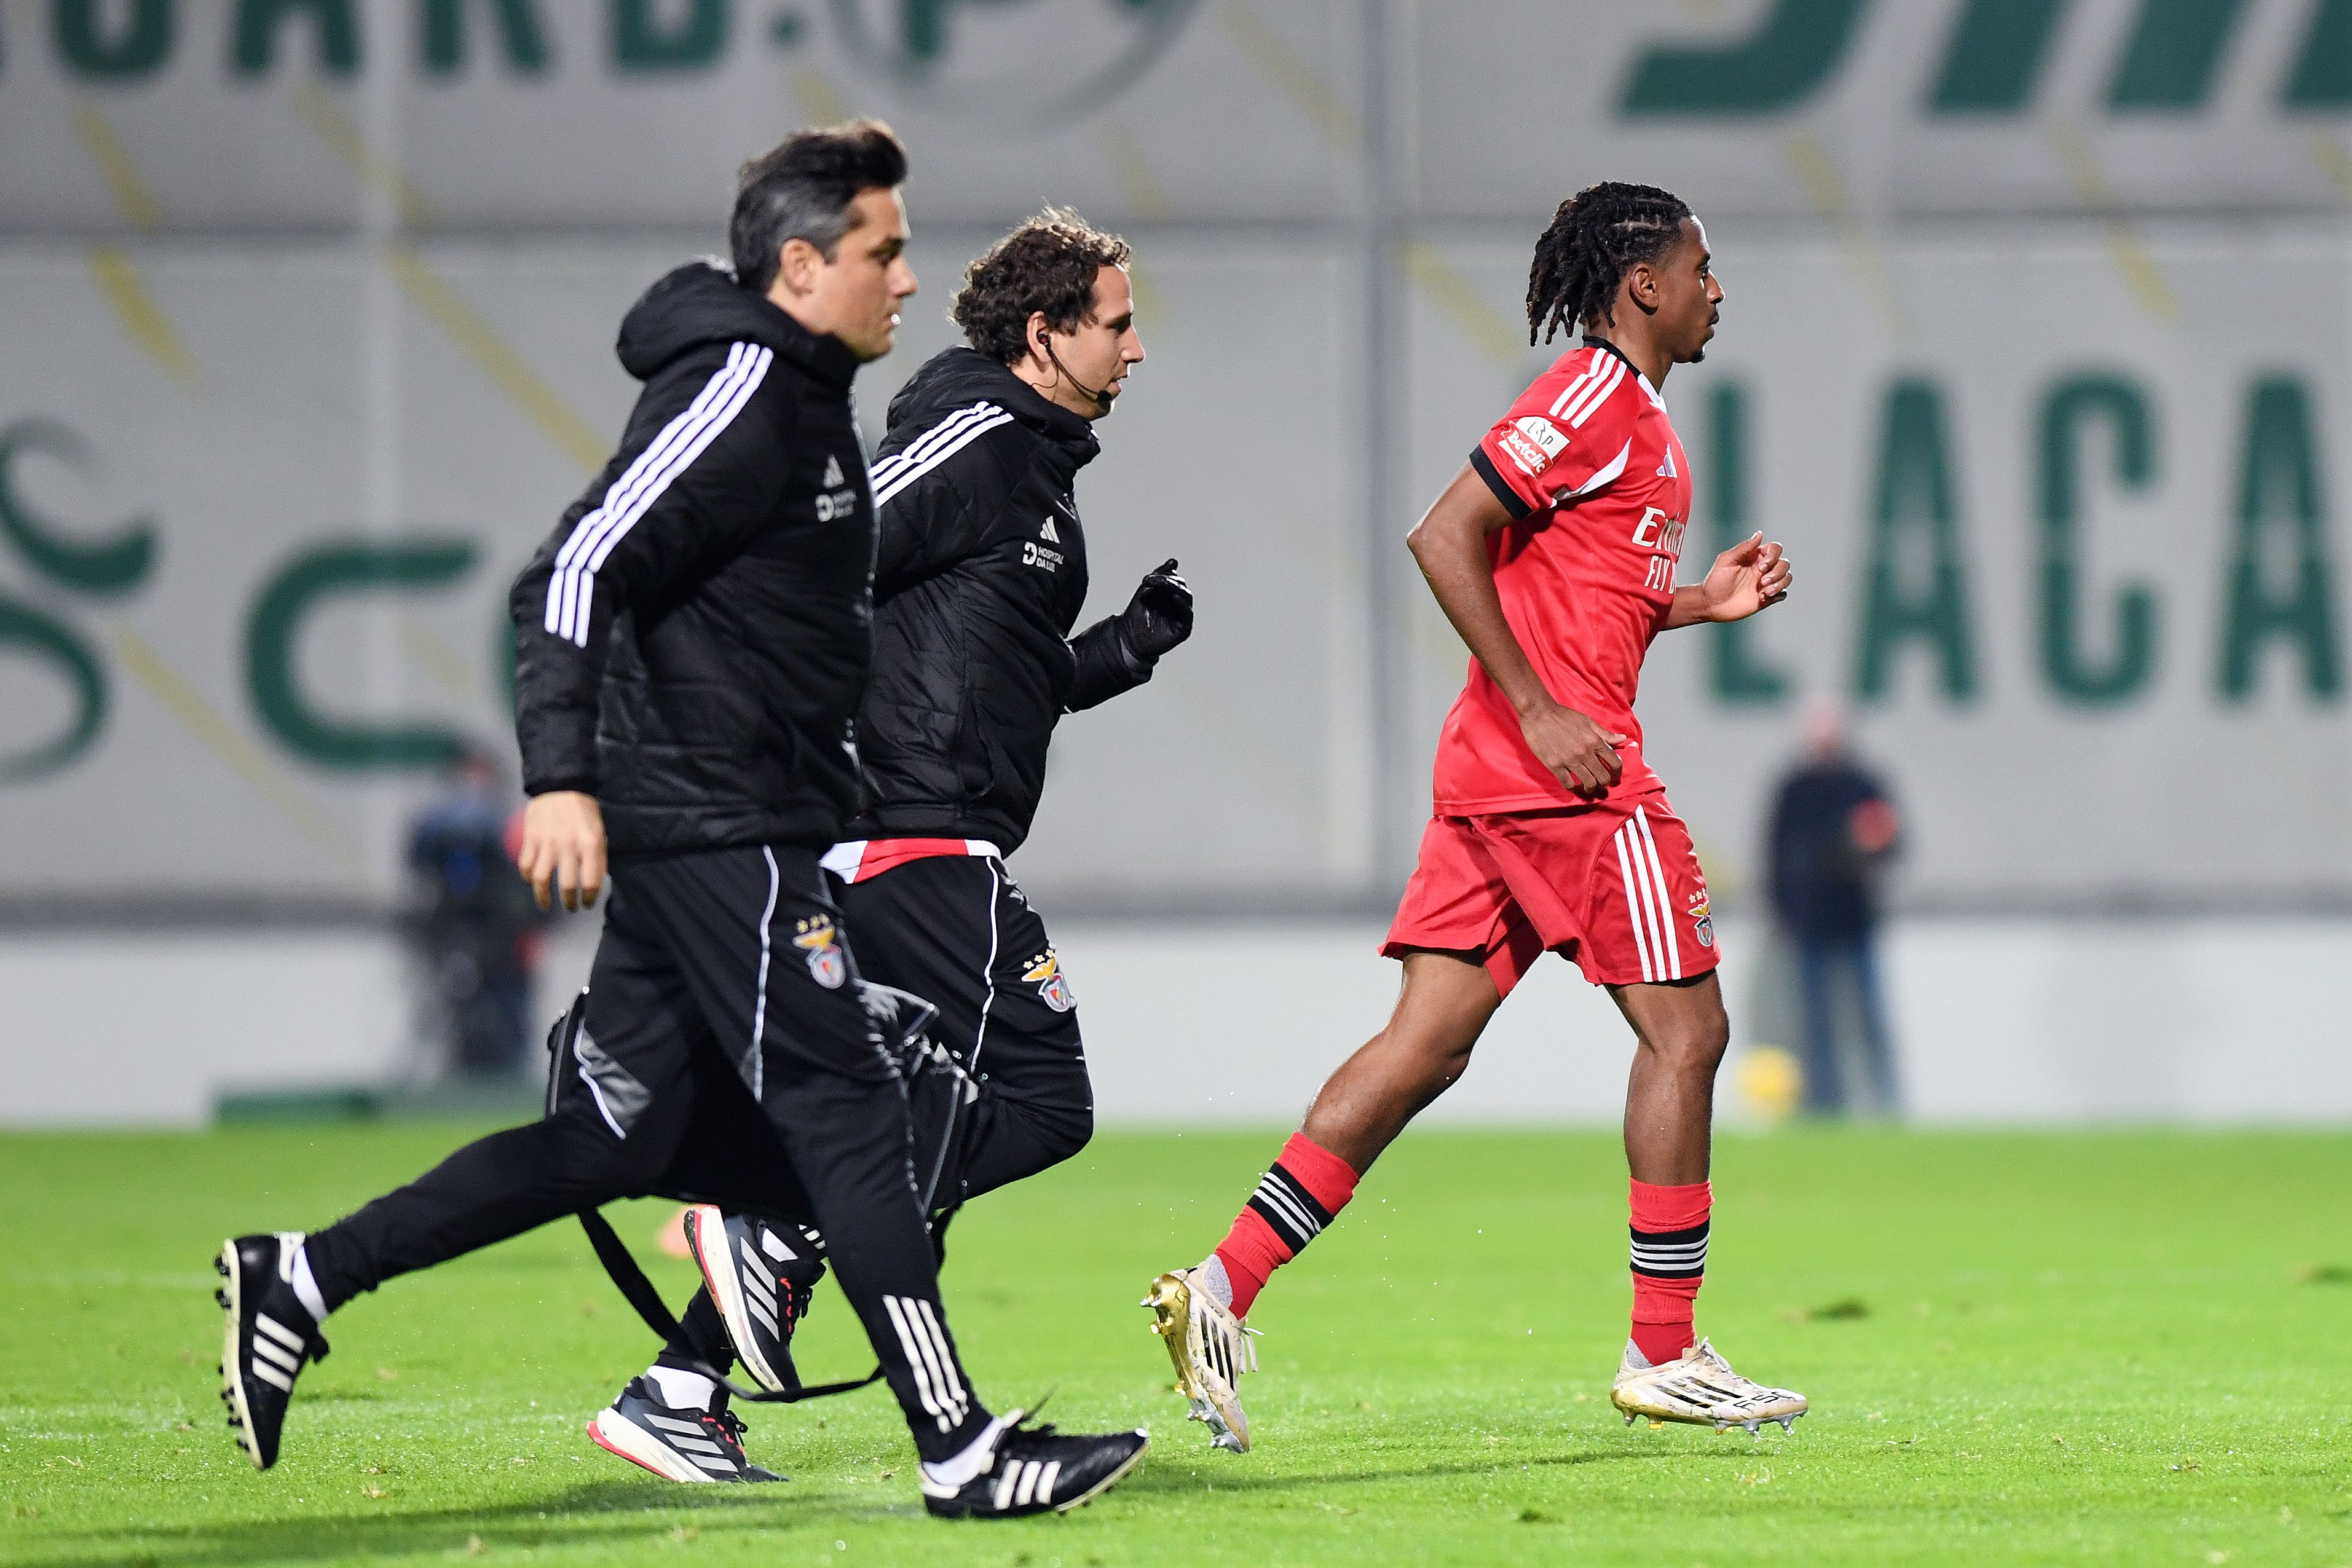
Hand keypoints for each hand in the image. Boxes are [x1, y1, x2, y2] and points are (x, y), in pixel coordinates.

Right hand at [517, 790, 606, 911]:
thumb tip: (595, 882)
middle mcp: (569, 845)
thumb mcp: (599, 831)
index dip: (590, 897)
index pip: (592, 881)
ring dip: (543, 897)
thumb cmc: (584, 811)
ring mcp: (547, 843)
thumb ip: (598, 856)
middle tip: (571, 907)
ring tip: (547, 905)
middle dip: (570, 902)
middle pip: (567, 885)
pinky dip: (528, 877)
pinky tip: (533, 882)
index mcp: (590, 843)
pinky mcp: (530, 839)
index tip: (588, 903)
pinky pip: (526, 865)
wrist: (560, 786)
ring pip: (541, 880)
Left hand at [1118, 558, 1192, 661]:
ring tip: (1161, 584)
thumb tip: (1174, 561)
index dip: (1163, 575)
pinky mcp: (1183, 629)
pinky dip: (1181, 604)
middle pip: (1181, 586)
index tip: (1146, 579)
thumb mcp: (1146, 592)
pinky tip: (1172, 596)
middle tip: (1149, 581)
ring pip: (1185, 597)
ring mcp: (1182, 617)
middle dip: (1166, 581)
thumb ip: (1159, 577)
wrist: (1128, 640)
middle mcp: (1178, 605)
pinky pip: (1186, 614)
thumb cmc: (1136, 617)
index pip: (1174, 579)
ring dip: (1173, 588)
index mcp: (1171, 595)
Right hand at [1519, 698, 1623, 796]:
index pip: (1615, 763)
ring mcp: (1570, 761)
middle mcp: (1585, 753)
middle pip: (1603, 777)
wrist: (1539, 713)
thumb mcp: (1587, 721)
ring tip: (1587, 787)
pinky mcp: (1555, 766)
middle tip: (1601, 783)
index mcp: (1595, 741)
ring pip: (1588, 783)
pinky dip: (1572, 788)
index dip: (1617, 772)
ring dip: (1590, 788)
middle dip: (1604, 783)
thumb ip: (1605, 733)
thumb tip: (1622, 739)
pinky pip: (1568, 784)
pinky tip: (1572, 785)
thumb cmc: (1563, 715)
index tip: (1613, 775)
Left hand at [1694, 532, 1791, 622]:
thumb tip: (1759, 534)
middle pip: (1784, 564)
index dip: (1773, 556)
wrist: (1711, 604)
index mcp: (1755, 557)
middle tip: (1762, 581)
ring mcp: (1766, 583)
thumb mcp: (1726, 561)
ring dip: (1780, 583)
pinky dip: (1778, 594)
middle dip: (1777, 572)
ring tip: (1765, 591)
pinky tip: (1763, 598)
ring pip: (1787, 577)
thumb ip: (1744, 547)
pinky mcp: (1767, 598)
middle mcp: (1763, 569)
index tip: (1761, 566)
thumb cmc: (1716, 581)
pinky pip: (1783, 594)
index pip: (1775, 549)